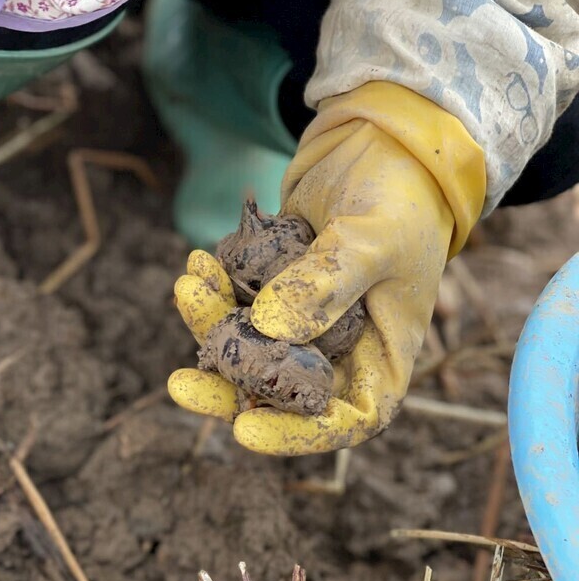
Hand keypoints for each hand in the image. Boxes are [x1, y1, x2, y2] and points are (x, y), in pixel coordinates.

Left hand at [169, 84, 485, 453]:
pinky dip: (215, 290)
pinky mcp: (277, 287)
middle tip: (179, 381)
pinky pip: (239, 303)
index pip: (346, 420)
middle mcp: (342, 349)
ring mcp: (305, 319)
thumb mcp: (375, 239)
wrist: (384, 144)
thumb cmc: (402, 196)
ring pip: (250, 346)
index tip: (241, 431)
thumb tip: (265, 328)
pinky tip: (197, 260)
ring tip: (187, 282)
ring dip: (212, 324)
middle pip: (282, 393)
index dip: (295, 437)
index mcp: (383, 357)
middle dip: (228, 387)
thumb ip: (327, 284)